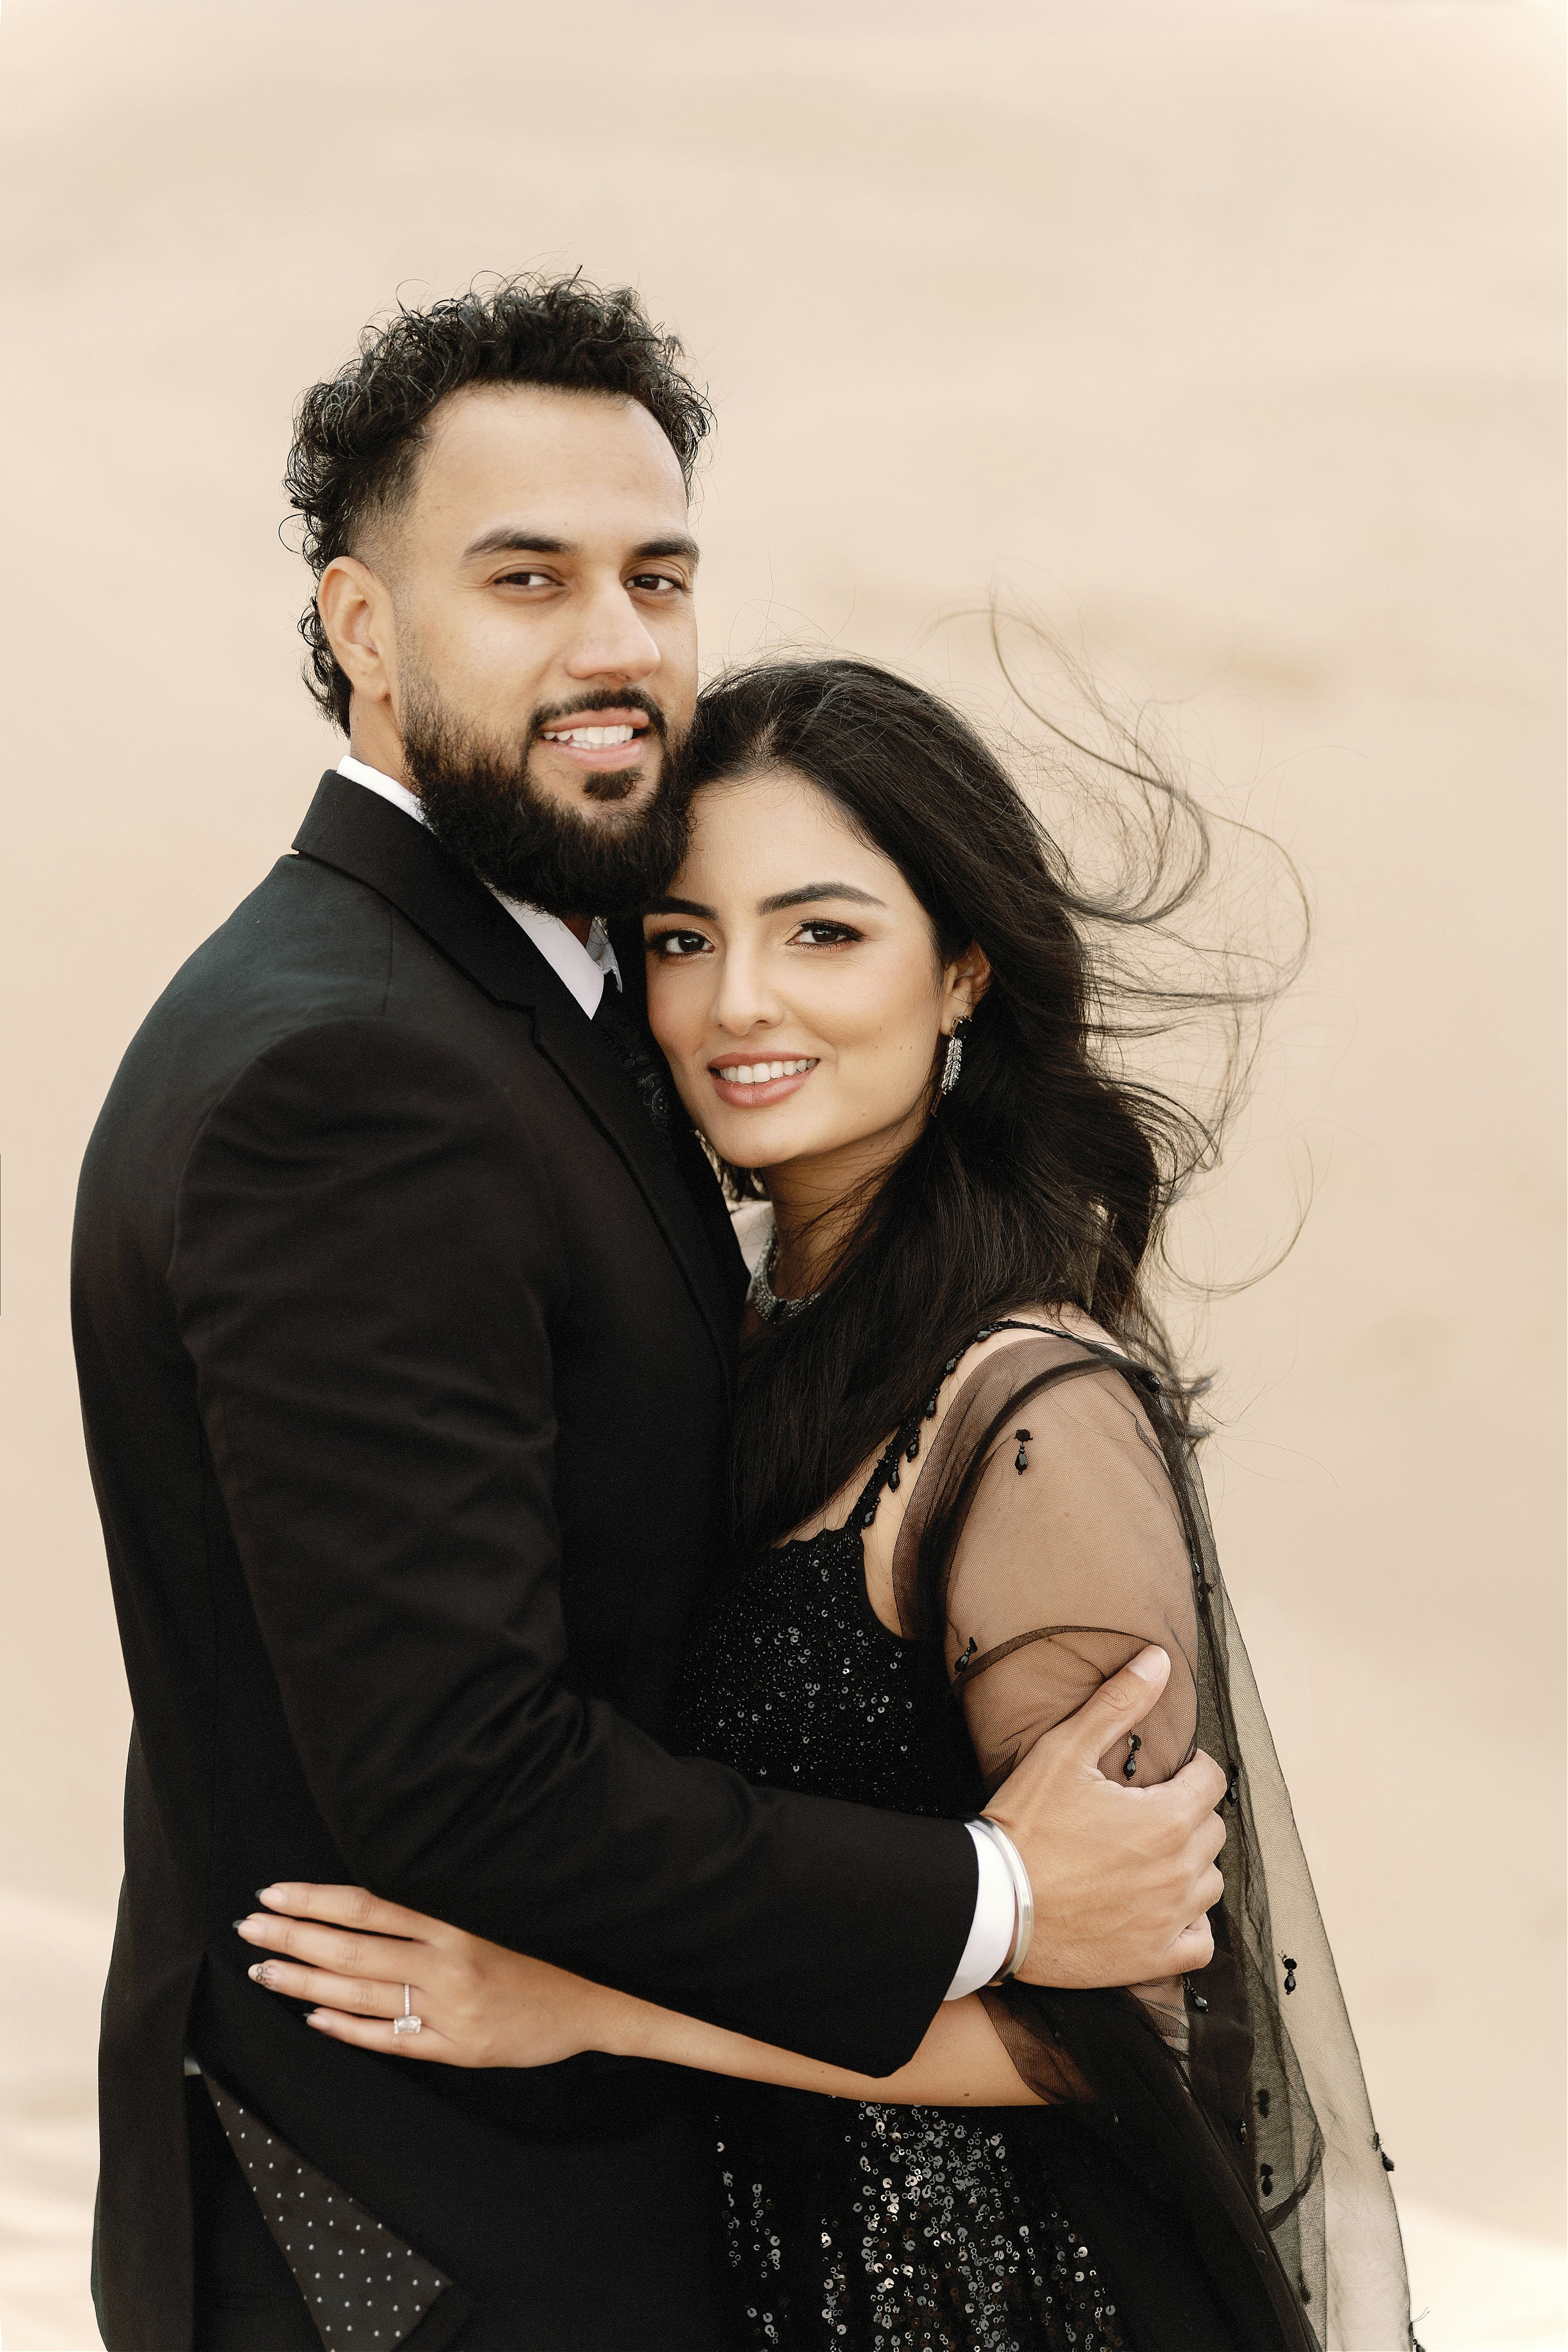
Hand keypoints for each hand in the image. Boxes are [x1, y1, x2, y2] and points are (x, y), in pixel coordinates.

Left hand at [233, 1884, 633, 2067]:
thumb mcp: (479, 1937)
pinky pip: (389, 2040)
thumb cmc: (525, 1971)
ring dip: (304, 1983)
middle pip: (353, 1948)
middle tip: (249, 1929)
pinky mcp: (452, 2051)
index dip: (317, 1899)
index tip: (274, 1893)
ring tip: (262, 1972)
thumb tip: (354, 1919)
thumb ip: (422, 1933)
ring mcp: (446, 2012)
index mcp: (451, 1931)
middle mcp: (445, 1967)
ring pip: (361, 1995)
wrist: (583, 2012)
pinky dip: (346, 2029)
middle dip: (294, 1938)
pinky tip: (311, 2018)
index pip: (369, 1907)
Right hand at [983, 1647, 1226, 1987]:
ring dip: (1190, 1867)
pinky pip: (1201, 1942)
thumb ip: (1118, 1703)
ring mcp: (1169, 1918)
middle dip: (1189, 1814)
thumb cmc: (1026, 1825)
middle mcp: (1180, 1870)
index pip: (1212, 1782)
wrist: (992, 1903)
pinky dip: (1191, 1925)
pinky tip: (1163, 1909)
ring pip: (1209, 1884)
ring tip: (1151, 1858)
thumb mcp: (1065, 1750)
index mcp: (1168, 1818)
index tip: (1168, 1773)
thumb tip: (1160, 1661)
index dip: (1192, 1770)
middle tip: (1148, 1812)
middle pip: (1212, 1831)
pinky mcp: (1152, 1958)